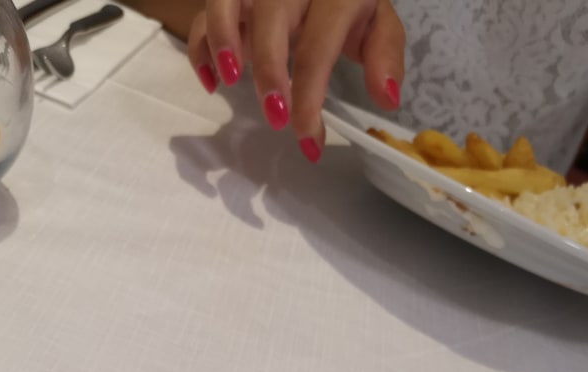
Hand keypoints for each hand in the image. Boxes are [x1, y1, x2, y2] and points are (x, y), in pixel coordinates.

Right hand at [187, 0, 404, 161]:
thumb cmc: (348, 4)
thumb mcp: (376, 22)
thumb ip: (384, 55)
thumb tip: (387, 98)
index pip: (318, 44)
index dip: (310, 98)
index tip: (308, 142)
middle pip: (271, 18)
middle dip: (270, 72)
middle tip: (275, 118)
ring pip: (226, 1)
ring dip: (222, 42)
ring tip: (229, 82)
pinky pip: (205, 12)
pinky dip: (200, 47)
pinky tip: (212, 80)